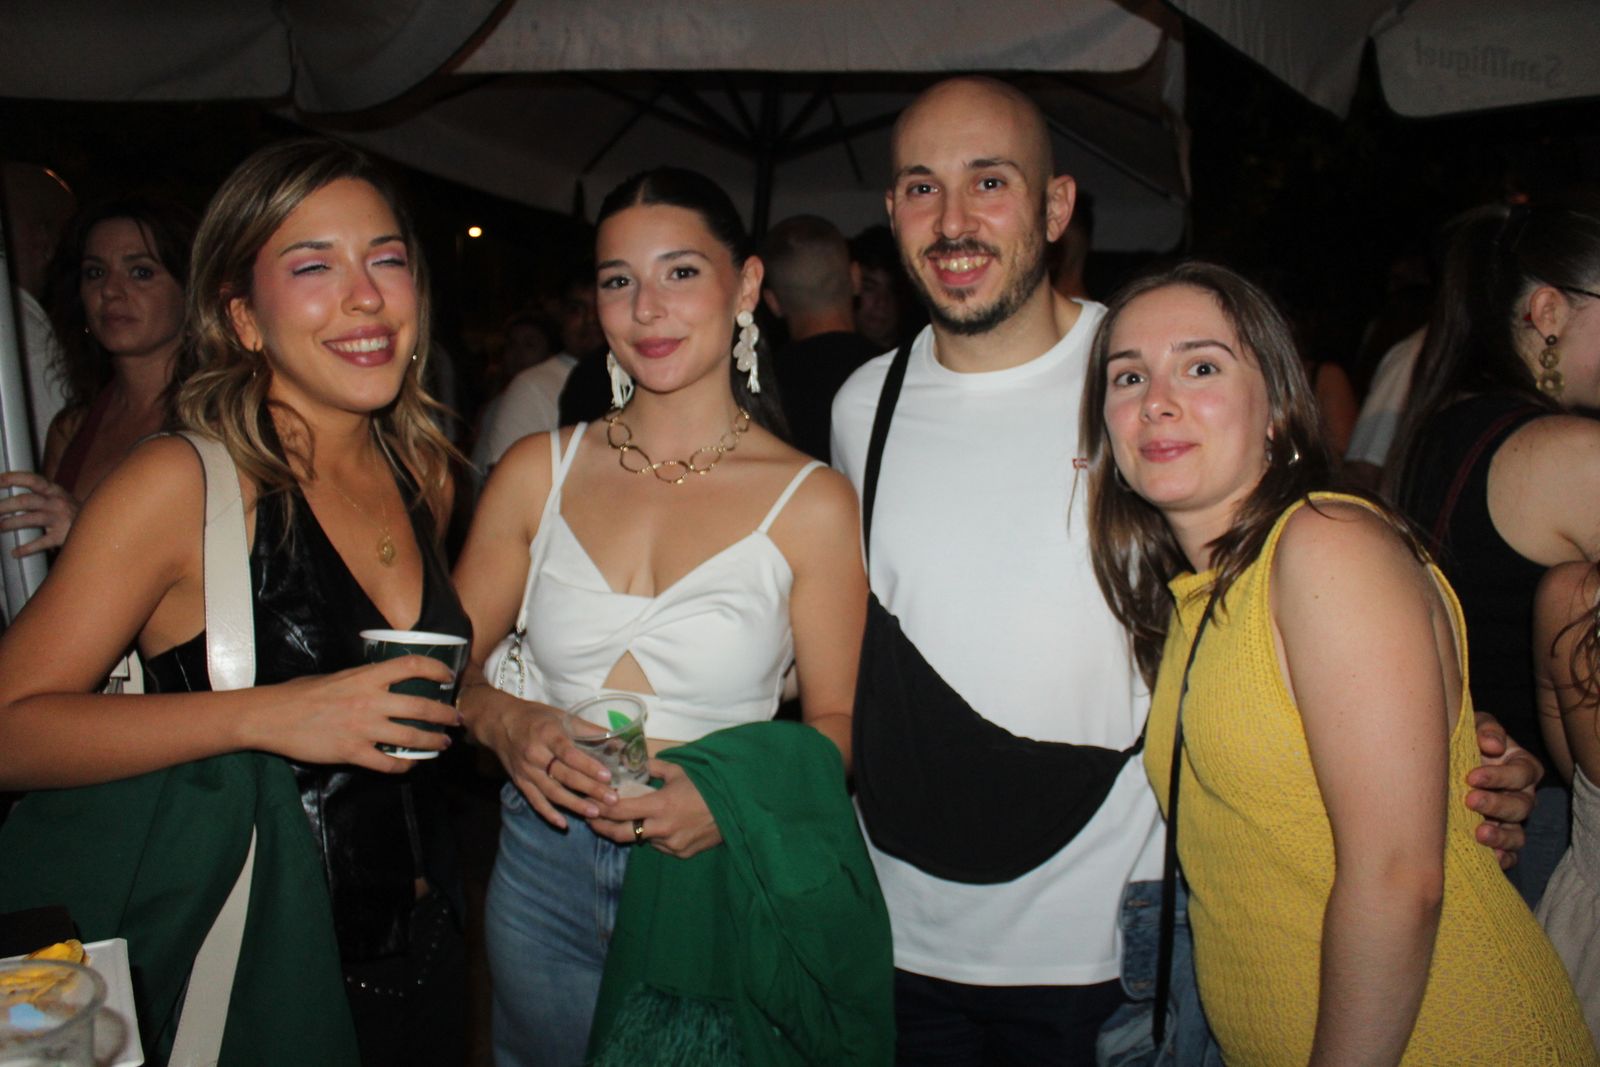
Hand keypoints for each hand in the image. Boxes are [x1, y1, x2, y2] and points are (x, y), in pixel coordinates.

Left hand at [0, 471, 80, 556]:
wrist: (103, 526)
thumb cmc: (74, 513)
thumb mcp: (60, 499)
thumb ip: (40, 496)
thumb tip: (13, 499)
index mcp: (55, 491)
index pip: (33, 480)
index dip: (14, 478)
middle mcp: (57, 502)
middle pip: (26, 501)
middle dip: (5, 506)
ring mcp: (61, 519)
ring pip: (31, 519)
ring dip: (11, 523)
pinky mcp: (63, 536)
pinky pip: (42, 542)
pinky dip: (27, 548)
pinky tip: (16, 553)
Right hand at [256, 655, 459, 772]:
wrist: (271, 716)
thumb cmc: (300, 694)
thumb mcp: (337, 677)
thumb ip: (363, 680)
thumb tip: (383, 682)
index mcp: (365, 677)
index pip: (411, 665)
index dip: (436, 670)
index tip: (448, 677)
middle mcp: (370, 700)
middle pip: (422, 706)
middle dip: (445, 714)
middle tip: (456, 718)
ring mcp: (363, 728)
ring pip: (412, 737)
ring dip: (433, 742)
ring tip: (442, 744)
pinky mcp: (352, 752)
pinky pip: (388, 763)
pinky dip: (403, 766)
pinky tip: (410, 765)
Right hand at [467, 681, 613, 829]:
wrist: (500, 723)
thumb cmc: (536, 717)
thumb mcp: (561, 715)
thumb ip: (588, 729)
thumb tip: (616, 740)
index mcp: (547, 734)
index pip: (569, 754)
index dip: (588, 766)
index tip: (607, 776)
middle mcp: (535, 755)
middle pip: (564, 775)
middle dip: (589, 789)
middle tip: (611, 800)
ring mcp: (526, 771)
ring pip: (552, 792)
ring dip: (574, 805)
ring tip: (595, 813)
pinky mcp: (520, 782)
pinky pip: (535, 801)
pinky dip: (548, 814)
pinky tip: (563, 824)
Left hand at [591, 759, 722, 858]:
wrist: (735, 810)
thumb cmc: (706, 787)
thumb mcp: (679, 771)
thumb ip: (653, 767)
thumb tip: (635, 761)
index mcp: (660, 805)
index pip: (619, 810)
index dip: (600, 808)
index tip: (588, 802)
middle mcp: (661, 828)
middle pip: (620, 834)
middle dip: (602, 826)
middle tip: (591, 819)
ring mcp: (671, 845)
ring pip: (641, 839)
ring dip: (634, 829)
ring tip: (631, 817)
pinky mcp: (680, 853)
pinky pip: (659, 846)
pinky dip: (655, 836)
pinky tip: (660, 825)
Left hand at [1467, 711, 1543, 868]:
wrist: (1438, 762)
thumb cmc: (1461, 739)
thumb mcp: (1472, 725)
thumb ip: (1485, 728)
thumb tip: (1492, 745)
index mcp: (1519, 766)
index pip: (1522, 773)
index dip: (1501, 776)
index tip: (1472, 776)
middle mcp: (1519, 795)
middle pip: (1521, 806)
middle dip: (1496, 805)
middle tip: (1470, 801)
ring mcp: (1509, 821)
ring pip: (1517, 834)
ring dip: (1501, 837)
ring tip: (1480, 834)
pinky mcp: (1497, 841)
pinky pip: (1508, 855)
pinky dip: (1502, 858)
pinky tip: (1490, 857)